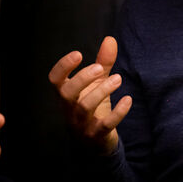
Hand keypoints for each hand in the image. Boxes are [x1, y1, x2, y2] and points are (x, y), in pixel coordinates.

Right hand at [48, 36, 131, 153]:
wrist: (95, 142)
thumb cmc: (93, 107)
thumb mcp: (97, 84)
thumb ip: (103, 62)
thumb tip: (110, 39)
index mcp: (65, 94)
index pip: (55, 79)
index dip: (63, 66)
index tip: (78, 54)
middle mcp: (69, 108)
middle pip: (67, 93)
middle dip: (83, 78)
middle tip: (100, 68)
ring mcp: (81, 123)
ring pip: (84, 107)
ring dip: (101, 91)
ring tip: (118, 79)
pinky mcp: (96, 135)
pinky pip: (105, 125)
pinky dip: (117, 113)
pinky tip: (128, 99)